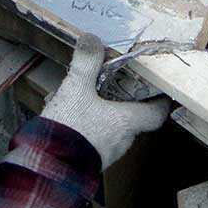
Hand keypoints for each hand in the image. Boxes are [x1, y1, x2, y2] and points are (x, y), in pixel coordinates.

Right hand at [41, 35, 171, 167]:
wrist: (47, 169)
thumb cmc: (70, 129)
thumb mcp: (76, 89)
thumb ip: (85, 63)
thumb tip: (92, 39)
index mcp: (127, 123)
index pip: (156, 114)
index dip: (160, 102)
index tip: (160, 91)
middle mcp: (122, 141)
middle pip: (134, 120)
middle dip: (126, 104)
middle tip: (118, 86)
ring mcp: (105, 154)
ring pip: (112, 130)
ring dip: (104, 116)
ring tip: (87, 99)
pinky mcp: (87, 161)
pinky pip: (94, 140)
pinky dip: (88, 127)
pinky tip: (70, 117)